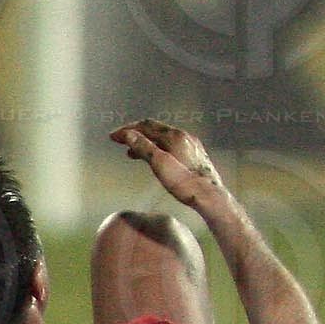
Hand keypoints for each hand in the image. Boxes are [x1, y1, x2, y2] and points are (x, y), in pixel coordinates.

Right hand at [109, 119, 225, 208]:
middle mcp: (184, 137)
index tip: (113, 136)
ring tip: (132, 153)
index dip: (127, 129)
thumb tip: (128, 134)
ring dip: (146, 143)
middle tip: (120, 142)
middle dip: (136, 135)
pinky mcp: (196, 157)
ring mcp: (191, 146)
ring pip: (164, 139)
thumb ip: (143, 147)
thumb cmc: (185, 184)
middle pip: (155, 130)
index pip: (146, 125)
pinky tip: (155, 161)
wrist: (211, 197)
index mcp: (175, 136)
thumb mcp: (159, 164)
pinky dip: (158, 149)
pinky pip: (172, 147)